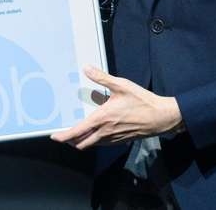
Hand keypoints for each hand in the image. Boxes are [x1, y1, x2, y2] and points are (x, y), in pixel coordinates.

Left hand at [50, 66, 181, 148]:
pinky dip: (95, 140)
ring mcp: (113, 138)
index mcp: (102, 119)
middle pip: (81, 143)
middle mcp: (105, 132)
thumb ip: (102, 78)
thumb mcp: (121, 85)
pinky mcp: (121, 140)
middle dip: (71, 140)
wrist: (160, 117)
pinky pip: (103, 144)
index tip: (55, 137)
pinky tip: (98, 131)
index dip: (63, 136)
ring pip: (92, 145)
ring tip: (79, 132)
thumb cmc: (142, 101)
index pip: (77, 131)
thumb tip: (87, 69)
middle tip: (65, 135)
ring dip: (83, 141)